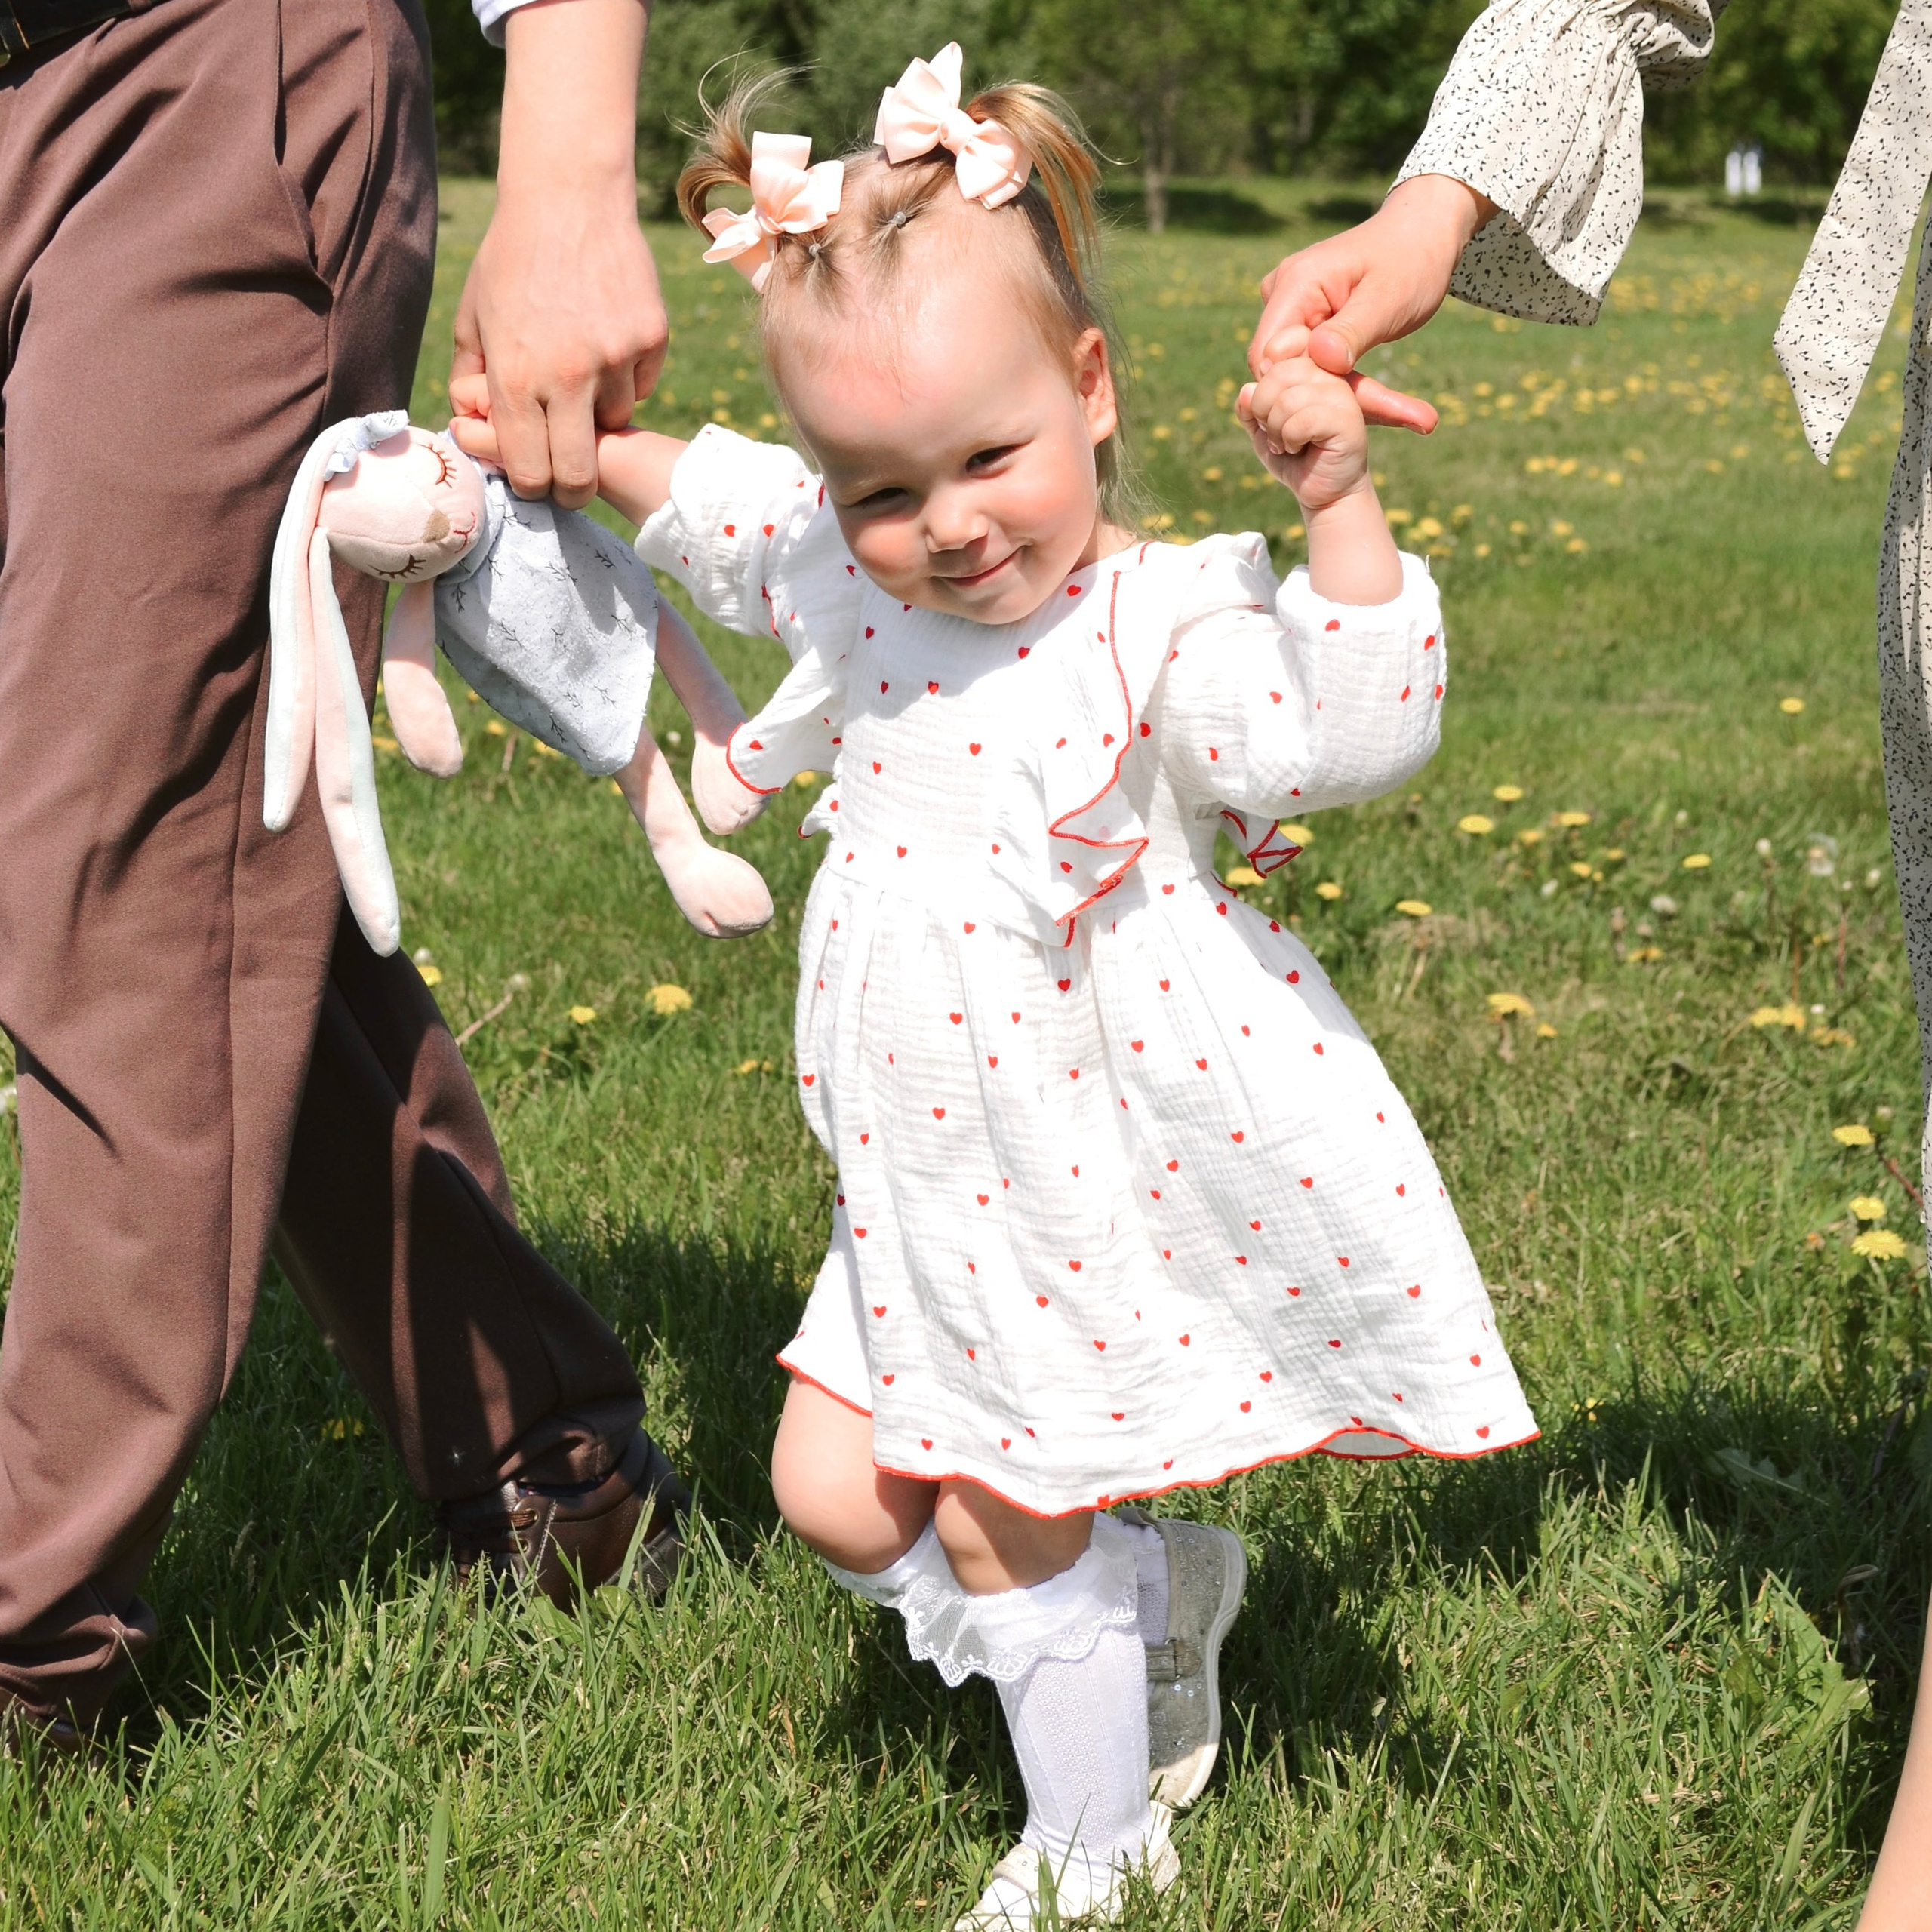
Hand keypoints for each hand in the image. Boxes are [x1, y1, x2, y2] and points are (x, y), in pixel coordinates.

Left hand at [450, 0, 664, 509]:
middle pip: (579, 475)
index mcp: (517, 378)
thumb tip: (474, 427)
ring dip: (600, 413)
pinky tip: (608, 337)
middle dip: (573, 488)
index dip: (533, 486)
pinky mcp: (651, 338)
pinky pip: (642, 383)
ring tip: (584, 371)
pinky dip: (627, 376)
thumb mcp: (475, 317)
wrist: (567, 197)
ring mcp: (615, 358)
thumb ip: (472, 378)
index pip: (530, 472)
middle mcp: (568, 377)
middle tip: (571, 480)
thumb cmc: (511, 258)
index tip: (536, 480)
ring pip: (616, 424)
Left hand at [1237, 329, 1368, 513]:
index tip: (1266, 412)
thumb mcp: (1262, 429)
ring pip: (1287, 399)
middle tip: (1274, 433)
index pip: (1276, 352)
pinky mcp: (1348, 418)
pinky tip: (1299, 449)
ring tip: (1288, 444)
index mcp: (1310, 366)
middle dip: (1263, 411)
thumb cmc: (1294, 457)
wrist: (1323, 493)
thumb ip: (1250, 407)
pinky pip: (1302, 420)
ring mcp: (1341, 393)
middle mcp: (1328, 373)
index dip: (1260, 387)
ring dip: (1276, 430)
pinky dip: (1289, 440)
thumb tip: (1247, 389)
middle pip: (1278, 374)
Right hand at [1248, 174, 1496, 432]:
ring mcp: (1291, 303)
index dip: (1295, 390)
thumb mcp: (1389, 298)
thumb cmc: (1413, 259)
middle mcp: (1282, 291)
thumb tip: (1319, 360)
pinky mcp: (1304, 317)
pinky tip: (1372, 394)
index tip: (1339, 414)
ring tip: (1389, 408)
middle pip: (1279, 366)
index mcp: (1295, 282)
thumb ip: (1351, 331)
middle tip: (1379, 414)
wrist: (1425, 231)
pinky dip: (1337, 380)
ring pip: (1295, 368)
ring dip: (1332, 392)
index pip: (1268, 356)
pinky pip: (1309, 359)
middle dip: (1320, 396)